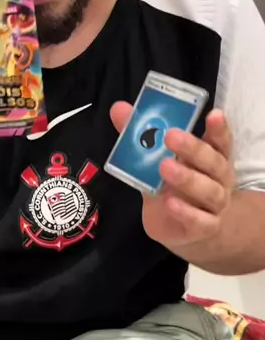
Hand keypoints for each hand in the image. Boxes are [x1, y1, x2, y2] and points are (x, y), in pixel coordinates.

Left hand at [110, 103, 234, 255]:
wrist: (187, 230)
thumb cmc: (174, 187)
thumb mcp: (157, 161)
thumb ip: (140, 137)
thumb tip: (118, 109)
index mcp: (212, 157)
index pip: (220, 140)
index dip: (219, 128)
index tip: (213, 114)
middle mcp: (219, 180)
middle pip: (215, 163)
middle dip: (194, 149)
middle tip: (170, 137)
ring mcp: (215, 205)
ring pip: (210, 192)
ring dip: (188, 178)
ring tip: (164, 167)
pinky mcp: (205, 228)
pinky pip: (201, 221)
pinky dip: (187, 212)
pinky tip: (169, 203)